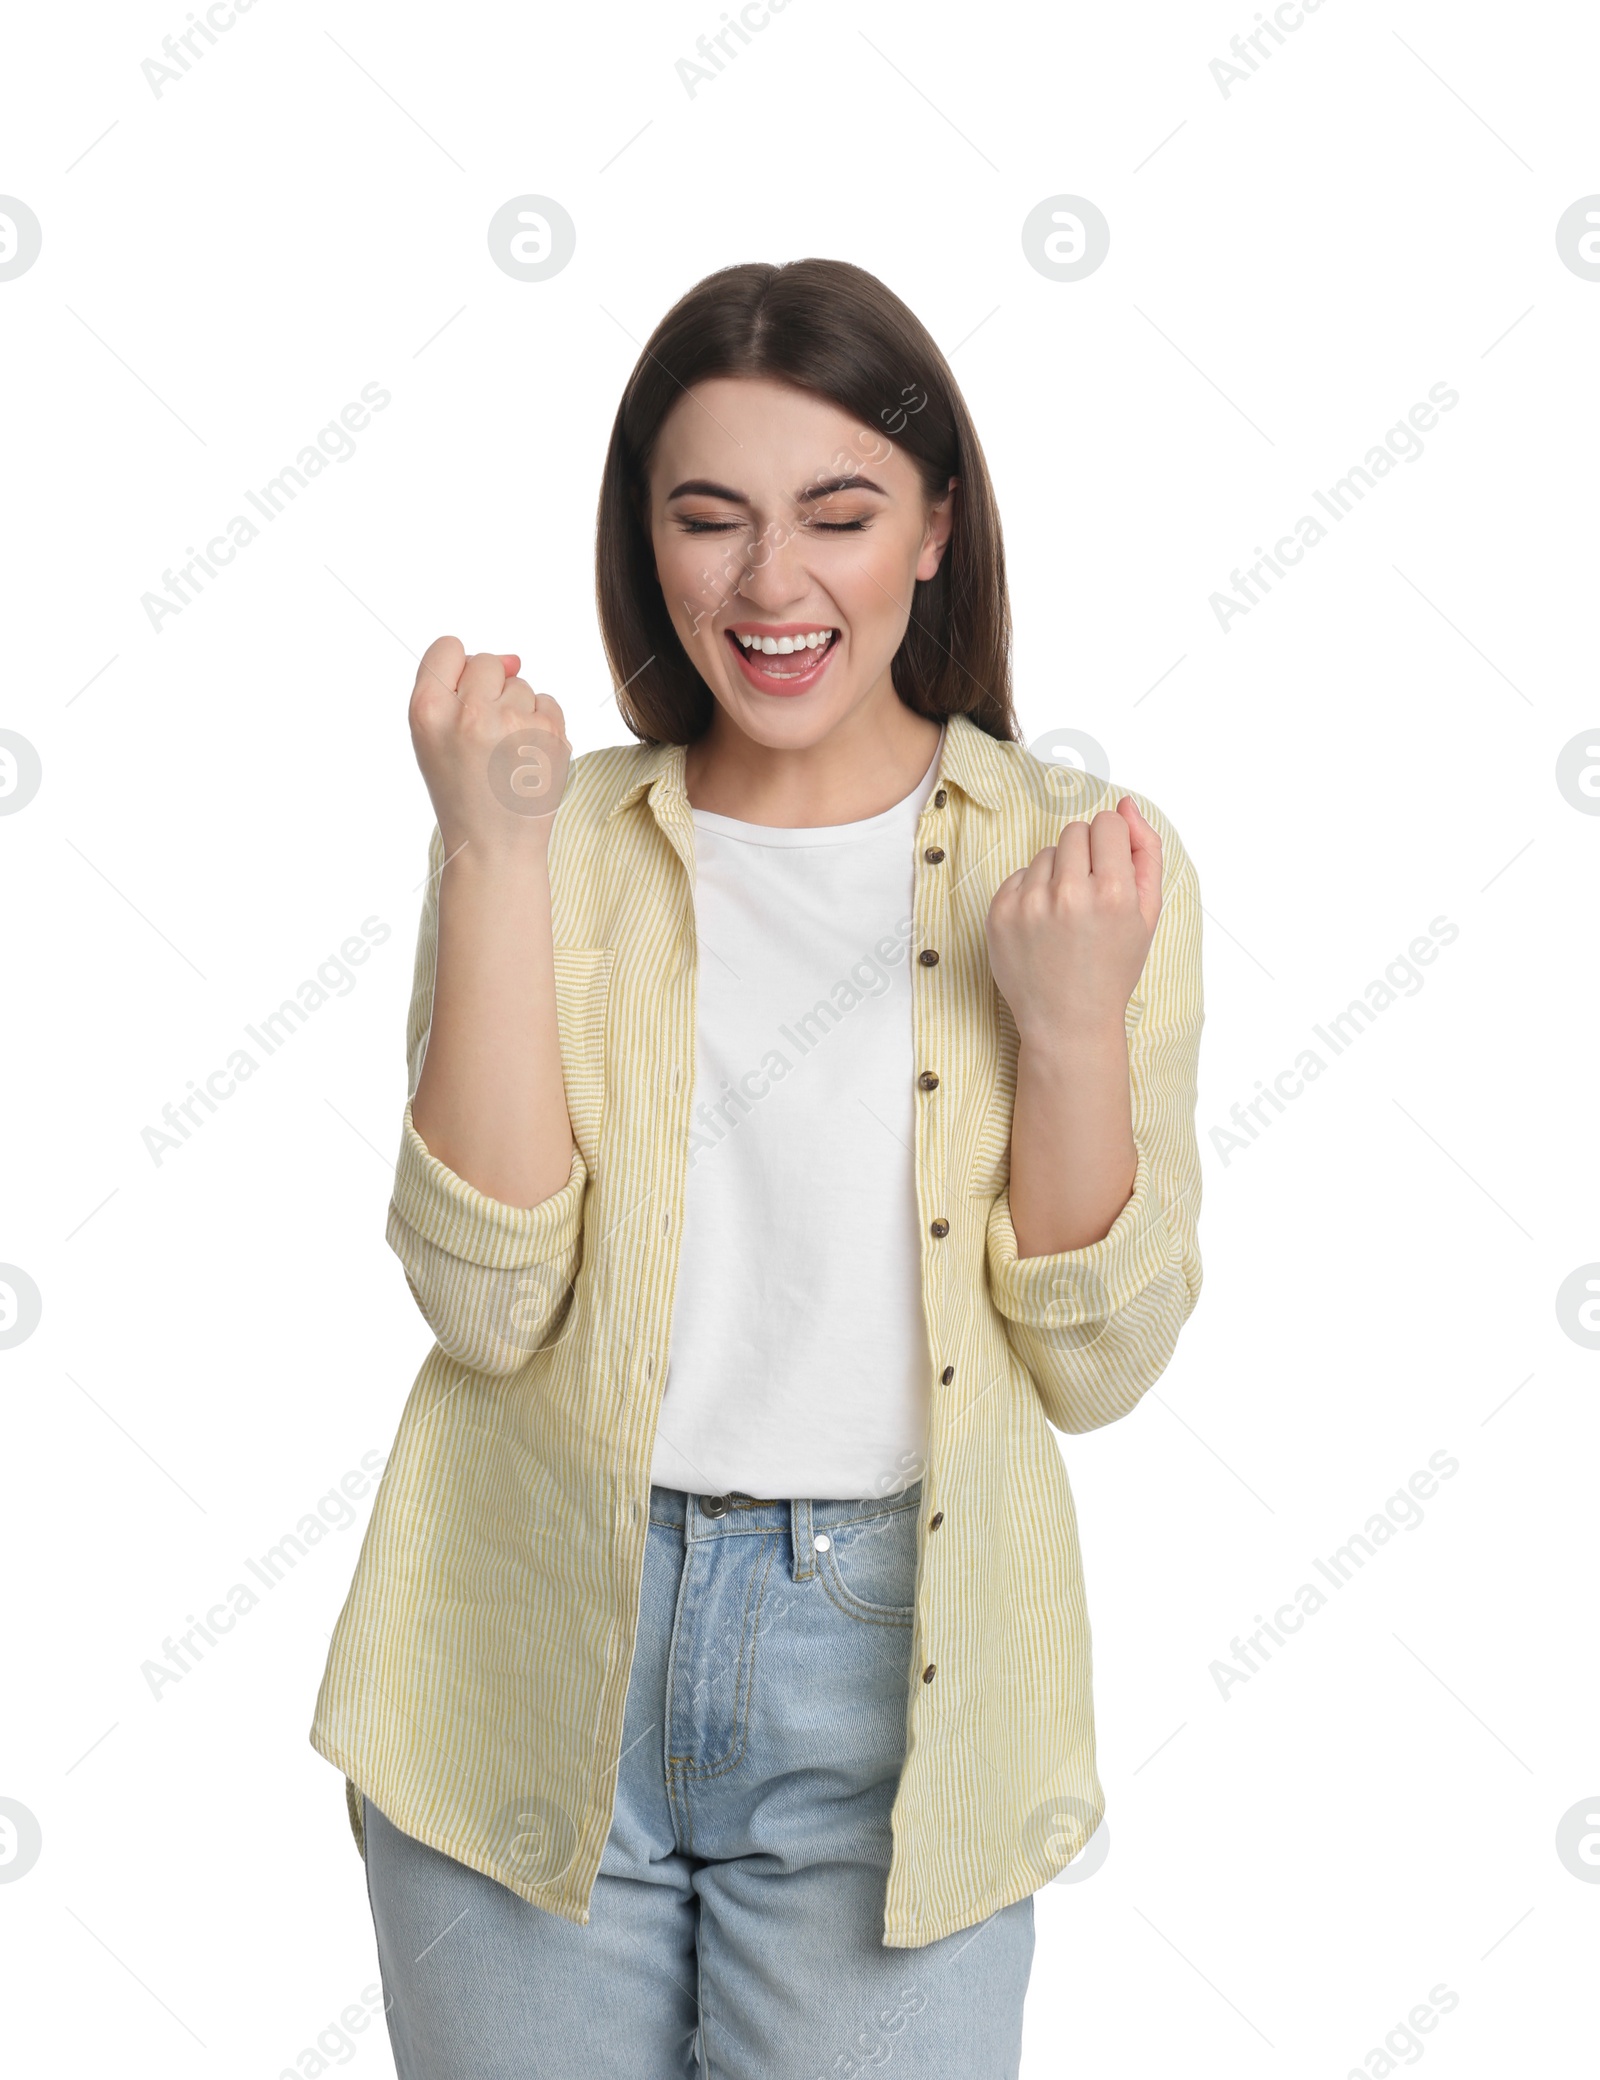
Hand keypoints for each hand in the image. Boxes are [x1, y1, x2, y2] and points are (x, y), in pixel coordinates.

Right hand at [408, 636, 571, 858]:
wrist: (494, 846)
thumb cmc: (460, 789)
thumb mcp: (433, 739)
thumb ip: (455, 688)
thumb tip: (513, 659)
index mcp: (428, 712)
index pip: (447, 647)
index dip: (457, 668)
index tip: (462, 698)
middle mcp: (470, 713)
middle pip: (488, 662)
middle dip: (490, 690)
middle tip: (484, 738)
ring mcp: (514, 723)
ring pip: (521, 685)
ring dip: (516, 711)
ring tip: (504, 754)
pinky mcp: (550, 733)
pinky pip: (547, 702)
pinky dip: (541, 724)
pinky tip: (526, 757)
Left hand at [984, 797, 1162, 1044]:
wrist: (1069, 1021)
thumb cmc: (1113, 967)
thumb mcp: (1147, 913)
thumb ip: (1146, 852)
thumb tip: (1125, 805)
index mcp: (1113, 892)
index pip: (1107, 823)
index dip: (1111, 844)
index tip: (1110, 870)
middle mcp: (1068, 894)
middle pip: (1074, 831)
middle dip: (1084, 854)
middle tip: (1089, 895)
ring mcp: (1029, 904)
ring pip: (1045, 852)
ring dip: (1056, 874)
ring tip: (1065, 916)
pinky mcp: (999, 913)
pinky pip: (1019, 875)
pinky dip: (1031, 893)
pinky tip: (1043, 925)